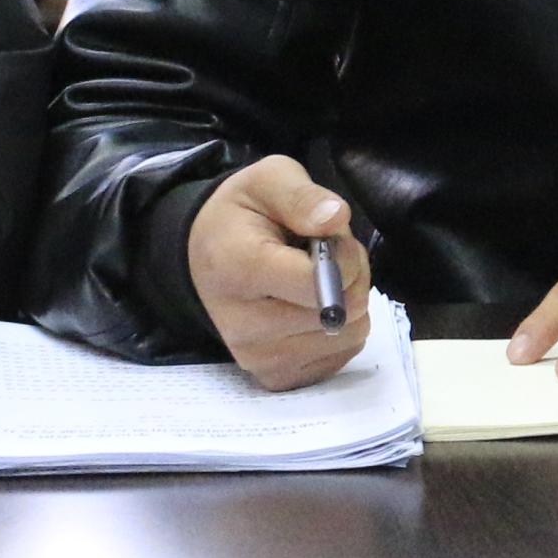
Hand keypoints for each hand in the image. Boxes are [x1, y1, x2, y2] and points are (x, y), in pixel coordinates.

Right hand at [185, 155, 370, 391]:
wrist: (206, 255)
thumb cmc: (242, 215)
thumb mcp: (268, 180)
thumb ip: (302, 195)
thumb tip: (336, 220)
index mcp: (237, 270)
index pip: (318, 282)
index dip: (343, 255)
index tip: (327, 236)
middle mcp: (243, 326)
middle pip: (342, 312)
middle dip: (351, 275)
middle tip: (323, 254)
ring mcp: (258, 358)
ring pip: (350, 334)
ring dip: (349, 301)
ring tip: (316, 278)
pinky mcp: (275, 377)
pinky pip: (342, 354)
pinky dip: (340, 327)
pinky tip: (311, 305)